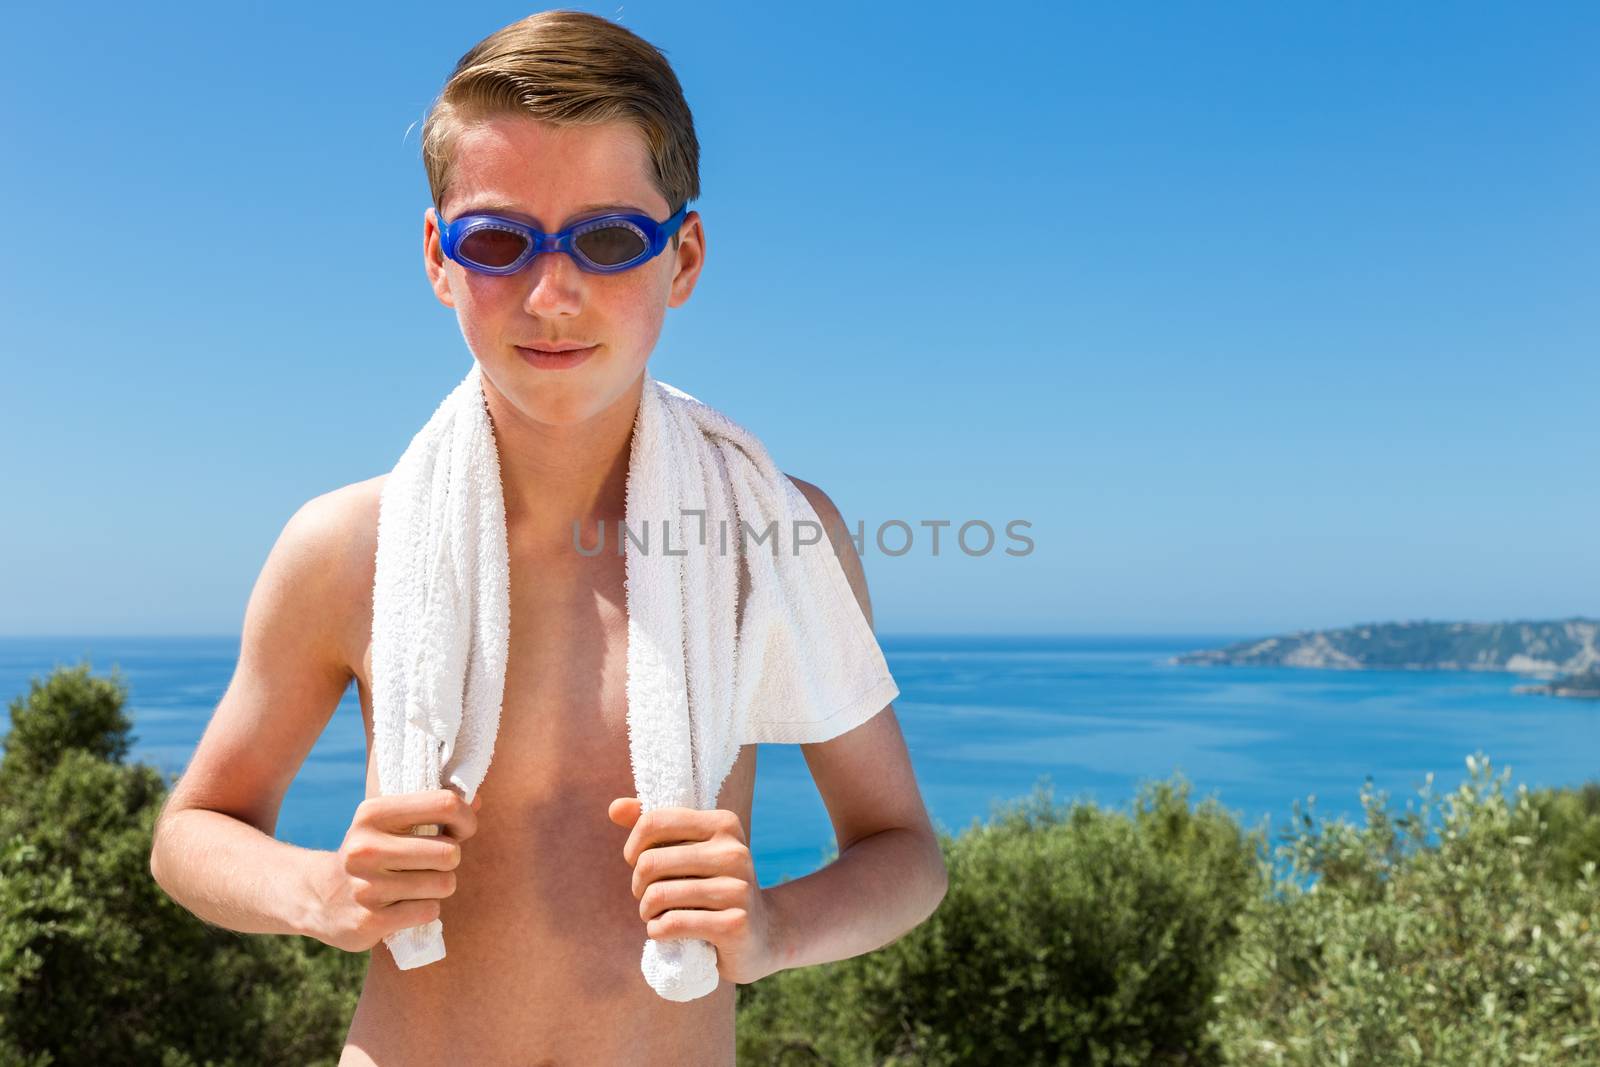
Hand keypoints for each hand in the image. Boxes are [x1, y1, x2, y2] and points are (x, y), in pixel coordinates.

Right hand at [307, 788, 482, 952]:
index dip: (465, 819)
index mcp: (373, 814)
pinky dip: (426, 908)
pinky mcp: (370, 921)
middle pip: (449, 852)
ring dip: (439, 885)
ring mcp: (366, 887)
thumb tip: (476, 802)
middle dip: (450, 859)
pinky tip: (403, 904)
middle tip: (432, 862)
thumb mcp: (390, 821)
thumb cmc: (371, 851)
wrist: (319, 896)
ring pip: (443, 884)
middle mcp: (365, 848)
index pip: (445, 804)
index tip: (460, 830)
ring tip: (416, 884)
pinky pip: (429, 910)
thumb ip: (433, 808)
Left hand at [608, 797, 782, 983]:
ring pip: (659, 895)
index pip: (655, 821)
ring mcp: (738, 888)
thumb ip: (653, 827)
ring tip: (656, 916)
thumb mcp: (689, 851)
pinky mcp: (735, 924)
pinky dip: (657, 931)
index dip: (634, 847)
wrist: (760, 935)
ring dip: (647, 912)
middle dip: (638, 885)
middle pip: (651, 862)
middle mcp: (734, 851)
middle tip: (647, 897)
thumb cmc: (711, 887)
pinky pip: (673, 924)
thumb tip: (615, 808)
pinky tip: (664, 932)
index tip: (638, 863)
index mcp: (724, 823)